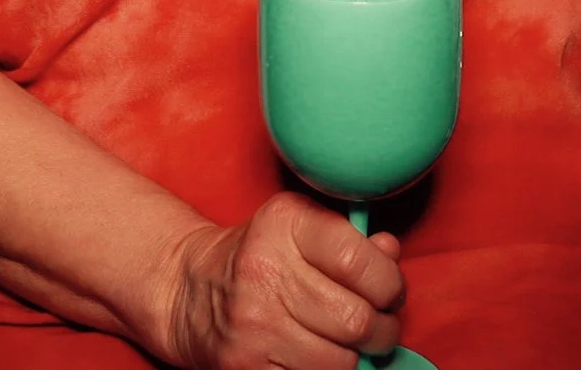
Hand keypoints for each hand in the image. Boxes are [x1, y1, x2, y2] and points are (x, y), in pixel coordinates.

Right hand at [161, 192, 405, 369]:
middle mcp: (265, 271)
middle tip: (376, 324)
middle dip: (381, 328)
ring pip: (342, 360)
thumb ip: (351, 240)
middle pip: (357, 320)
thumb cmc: (260, 256)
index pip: (359, 262)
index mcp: (285, 224)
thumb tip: (390, 254)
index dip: (389, 284)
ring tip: (344, 340)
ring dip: (355, 356)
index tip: (387, 290)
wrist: (189, 290)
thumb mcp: (300, 228)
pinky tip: (316, 354)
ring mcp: (253, 323)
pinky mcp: (246, 366)